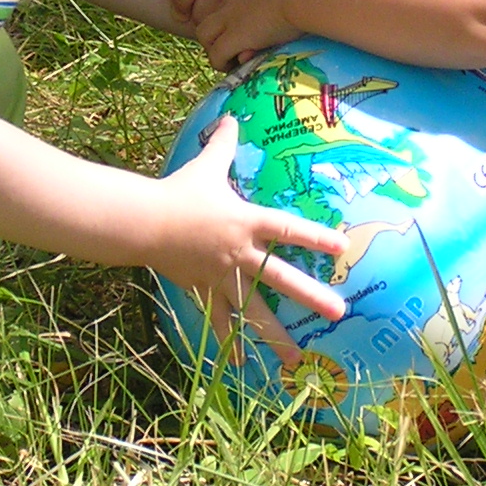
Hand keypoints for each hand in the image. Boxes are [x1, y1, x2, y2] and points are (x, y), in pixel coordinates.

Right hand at [147, 116, 346, 366]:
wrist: (144, 222)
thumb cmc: (179, 192)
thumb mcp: (206, 165)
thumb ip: (223, 143)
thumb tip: (231, 116)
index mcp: (246, 221)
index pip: (288, 230)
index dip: (316, 237)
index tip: (342, 248)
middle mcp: (240, 253)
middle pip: (281, 278)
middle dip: (312, 297)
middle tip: (339, 313)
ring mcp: (222, 276)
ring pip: (254, 311)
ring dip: (276, 337)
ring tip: (297, 361)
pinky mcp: (204, 290)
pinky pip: (220, 322)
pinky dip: (228, 344)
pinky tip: (240, 369)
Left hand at [197, 0, 303, 70]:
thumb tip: (304, 0)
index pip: (227, 4)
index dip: (231, 20)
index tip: (245, 32)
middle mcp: (234, 0)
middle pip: (207, 15)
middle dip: (214, 34)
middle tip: (229, 48)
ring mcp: (231, 18)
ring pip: (204, 35)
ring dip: (215, 49)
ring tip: (231, 60)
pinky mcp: (235, 36)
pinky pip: (216, 54)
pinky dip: (223, 63)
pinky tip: (239, 65)